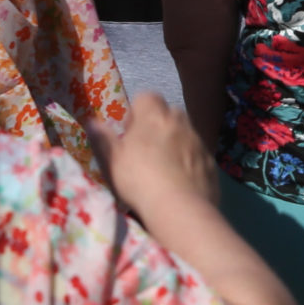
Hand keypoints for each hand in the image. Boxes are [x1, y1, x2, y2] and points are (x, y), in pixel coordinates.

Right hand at [90, 94, 220, 219]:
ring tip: (163, 168)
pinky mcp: (211, 161)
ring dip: (175, 142)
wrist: (180, 208)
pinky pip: (198, 154)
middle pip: (168, 112)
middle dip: (157, 125)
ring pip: (185, 132)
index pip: (146, 96)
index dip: (136, 112)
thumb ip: (103, 139)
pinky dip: (190, 161)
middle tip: (145, 150)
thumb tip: (92, 122)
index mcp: (154, 116)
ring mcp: (199, 141)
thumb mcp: (112, 161)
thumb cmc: (139, 180)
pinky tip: (180, 182)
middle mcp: (180, 122)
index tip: (128, 133)